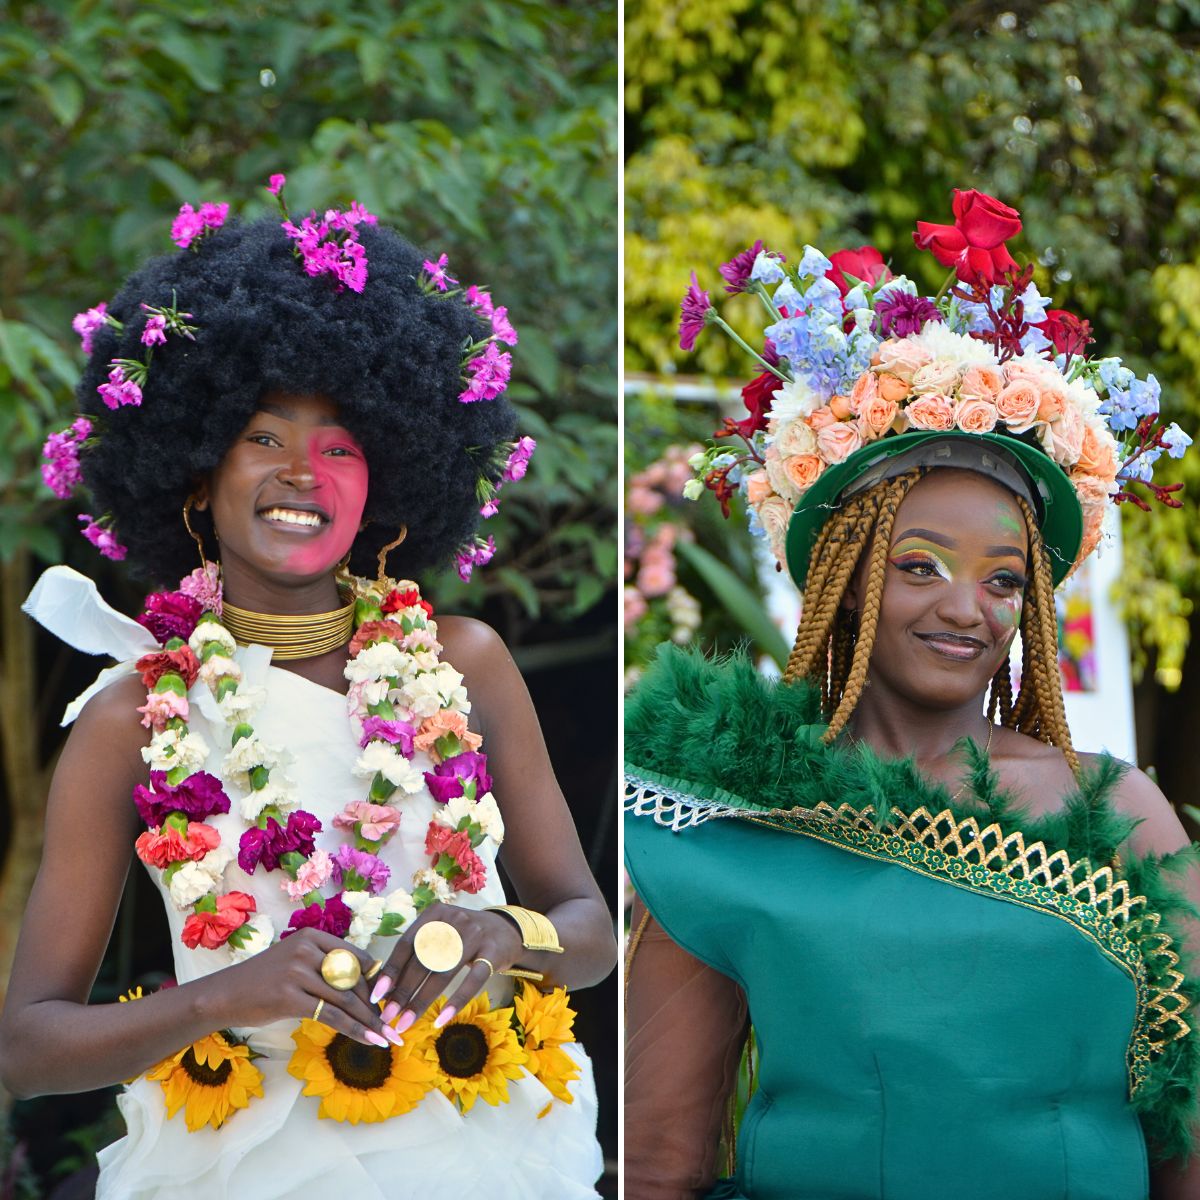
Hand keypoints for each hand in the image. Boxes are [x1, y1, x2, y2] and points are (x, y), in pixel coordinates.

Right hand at [208, 928, 398, 1048]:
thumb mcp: (296, 962)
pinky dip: (354, 1029)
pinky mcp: (290, 997)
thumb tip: (362, 984)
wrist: (224, 995)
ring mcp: (298, 971)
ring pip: (346, 999)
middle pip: (354, 978)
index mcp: (313, 937)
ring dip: (370, 1021)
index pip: (356, 956)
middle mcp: (307, 949)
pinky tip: (369, 1040)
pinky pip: (331, 1015)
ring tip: (387, 1036)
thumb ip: (325, 967)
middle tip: (393, 1022)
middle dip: (376, 1004)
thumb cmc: (263, 981)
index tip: (389, 999)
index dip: (375, 980)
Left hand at [369, 904, 523, 1032]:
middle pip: (422, 960)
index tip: (376, 996)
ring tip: (406, 1022)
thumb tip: (387, 988)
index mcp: (435, 914)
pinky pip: (473, 981)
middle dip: (403, 991)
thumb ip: (417, 953)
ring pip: (443, 973)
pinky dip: (456, 1002)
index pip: (407, 944)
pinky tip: (440, 1020)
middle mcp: (454, 920)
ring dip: (422, 1001)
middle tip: (388, 1016)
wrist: (506, 930)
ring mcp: (475, 935)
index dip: (390, 971)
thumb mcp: (440, 934)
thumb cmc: (463, 937)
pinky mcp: (493, 952)